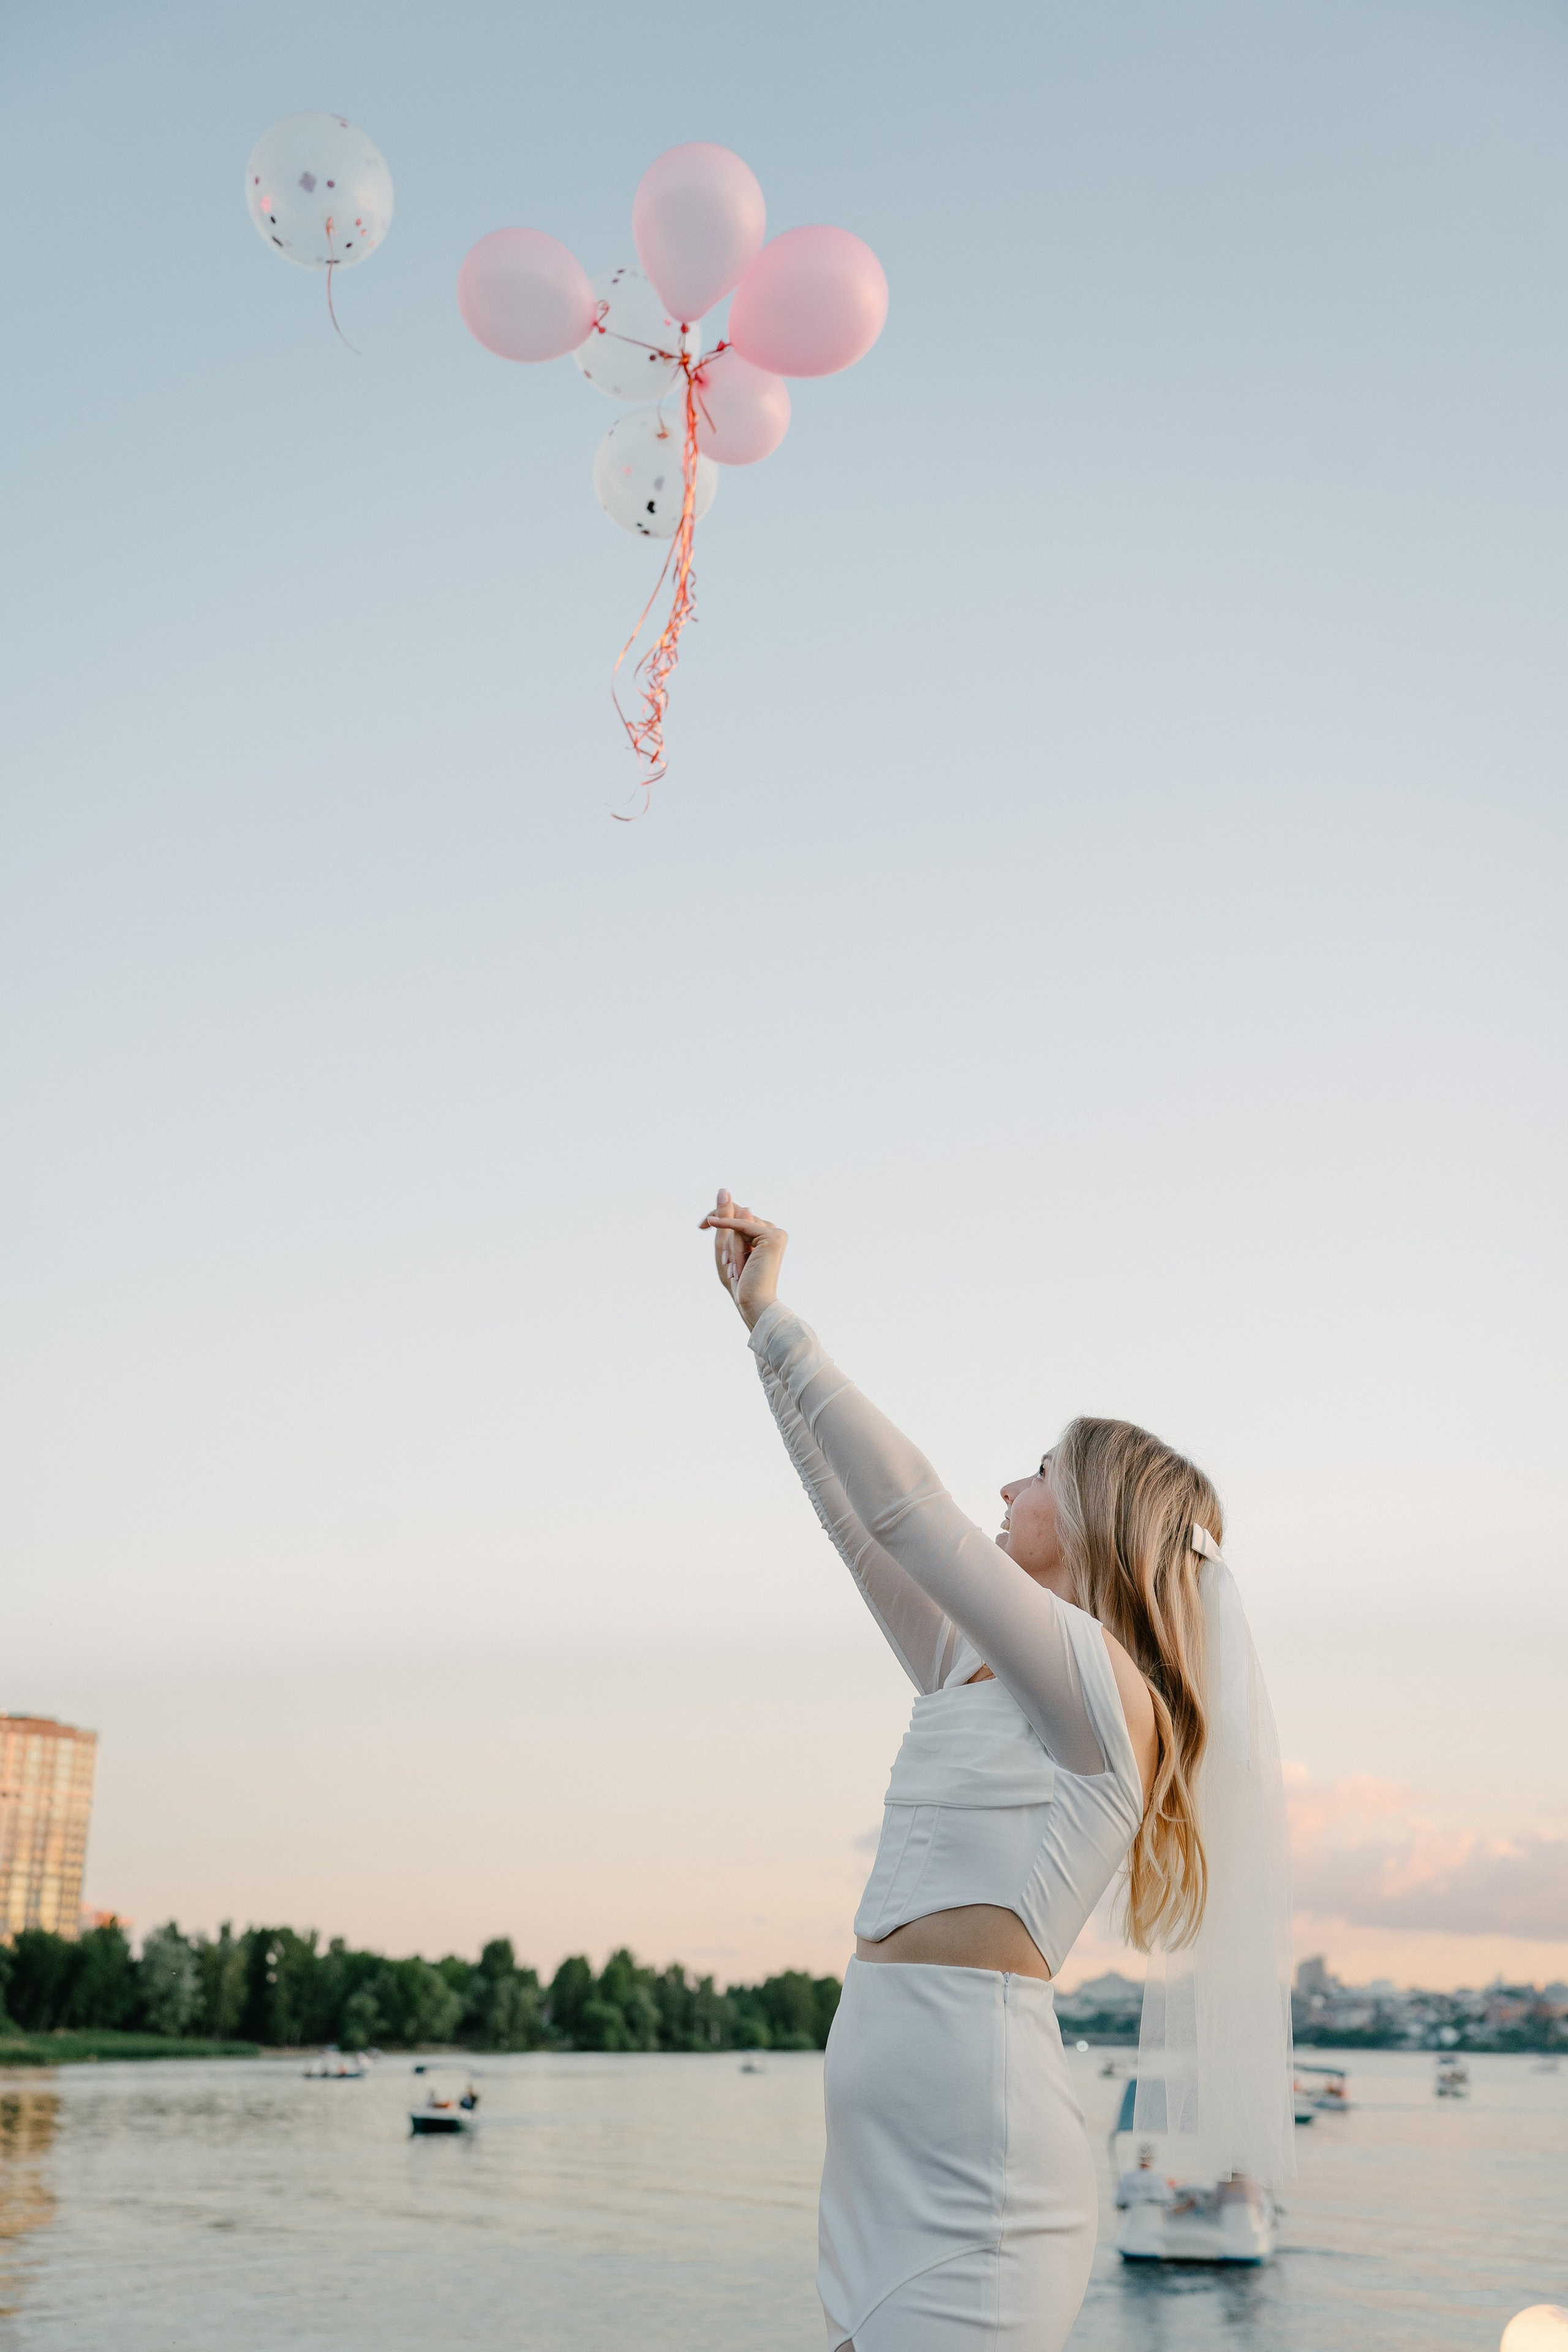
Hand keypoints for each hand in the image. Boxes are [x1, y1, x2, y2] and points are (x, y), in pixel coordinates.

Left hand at [699, 1189, 787, 1330]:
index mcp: (764, 1234)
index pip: (739, 1213)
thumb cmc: (739, 1281)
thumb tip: (724, 1189)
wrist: (753, 1302)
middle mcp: (773, 1230)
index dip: (720, 1215)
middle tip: (728, 1265)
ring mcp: (775, 1232)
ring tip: (736, 1268)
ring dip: (731, 1246)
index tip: (702, 1226)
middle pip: (738, 1214)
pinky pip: (741, 1226)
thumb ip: (725, 1218)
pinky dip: (727, 1229)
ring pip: (739, 1221)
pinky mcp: (773, 1236)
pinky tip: (709, 1224)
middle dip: (726, 1238)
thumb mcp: (726, 1246)